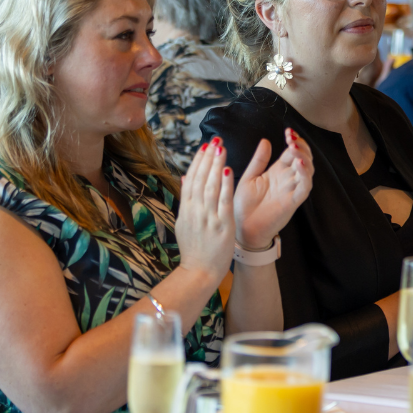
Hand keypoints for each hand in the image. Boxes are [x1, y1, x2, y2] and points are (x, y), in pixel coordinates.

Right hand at [175, 140, 235, 284]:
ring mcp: (208, 218)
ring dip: (216, 165)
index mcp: (186, 209)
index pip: (192, 179)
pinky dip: (225, 185)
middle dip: (208, 158)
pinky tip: (228, 170)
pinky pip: (223, 201)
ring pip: (211, 186)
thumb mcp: (183, 222)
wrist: (198, 272)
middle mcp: (195, 211)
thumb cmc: (194, 249)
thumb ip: (186, 199)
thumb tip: (184, 176)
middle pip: (201, 179)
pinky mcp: (222, 226)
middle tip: (215, 140)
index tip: (204, 146)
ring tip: (221, 148)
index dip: (198, 161)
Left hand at [233, 130, 312, 249]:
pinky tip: (299, 164)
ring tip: (294, 148)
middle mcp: (287, 180)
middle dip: (301, 146)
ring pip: (307, 171)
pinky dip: (305, 176)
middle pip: (303, 159)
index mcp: (277, 172)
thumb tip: (266, 140)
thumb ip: (258, 160)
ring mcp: (291, 191)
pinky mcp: (292, 203)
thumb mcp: (249, 177)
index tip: (288, 131)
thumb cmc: (243, 205)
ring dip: (304, 157)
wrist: (240, 229)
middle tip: (292, 138)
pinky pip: (304, 188)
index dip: (294, 141)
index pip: (292, 152)